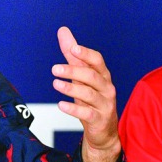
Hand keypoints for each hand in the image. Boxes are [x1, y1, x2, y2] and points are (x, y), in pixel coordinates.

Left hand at [52, 27, 121, 161]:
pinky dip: (74, 109)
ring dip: (71, 88)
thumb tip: (63, 30)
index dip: (86, 54)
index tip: (73, 48)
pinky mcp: (100, 120)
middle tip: (55, 68)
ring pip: (90, 94)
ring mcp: (105, 105)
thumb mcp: (81, 76)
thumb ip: (72, 55)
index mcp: (103, 75)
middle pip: (92, 76)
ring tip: (55, 84)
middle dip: (74, 70)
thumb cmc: (92, 99)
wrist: (103, 131)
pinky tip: (61, 105)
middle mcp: (106, 88)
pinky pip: (87, 113)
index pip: (97, 61)